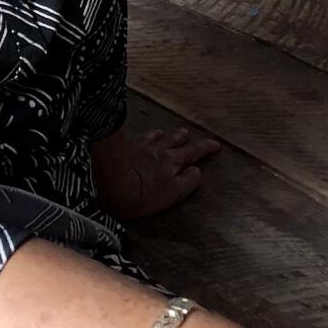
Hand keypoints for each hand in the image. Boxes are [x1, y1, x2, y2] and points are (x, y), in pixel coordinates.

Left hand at [93, 125, 221, 221]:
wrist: (113, 185)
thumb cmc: (144, 194)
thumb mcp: (173, 193)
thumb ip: (188, 181)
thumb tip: (197, 170)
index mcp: (173, 161)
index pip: (194, 152)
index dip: (206, 148)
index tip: (215, 145)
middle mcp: (159, 150)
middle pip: (175, 140)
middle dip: (184, 138)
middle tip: (188, 134)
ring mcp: (141, 147)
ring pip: (157, 136)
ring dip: (164, 134)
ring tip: (165, 133)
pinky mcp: (125, 149)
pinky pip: (139, 138)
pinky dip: (145, 136)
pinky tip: (143, 137)